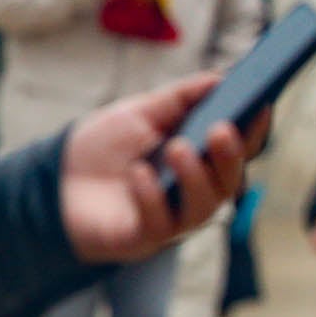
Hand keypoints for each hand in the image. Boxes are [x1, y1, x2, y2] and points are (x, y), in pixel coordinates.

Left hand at [59, 74, 264, 263]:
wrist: (55, 180)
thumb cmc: (104, 148)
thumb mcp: (141, 112)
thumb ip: (181, 98)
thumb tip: (220, 78)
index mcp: (202, 161)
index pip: (238, 148)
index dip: (253, 130)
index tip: (260, 105)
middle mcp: (196, 193)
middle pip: (229, 181)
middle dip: (230, 156)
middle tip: (221, 129)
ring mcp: (173, 218)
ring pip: (203, 206)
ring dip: (194, 177)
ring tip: (177, 149)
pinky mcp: (144, 238)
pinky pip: (160, 223)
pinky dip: (152, 197)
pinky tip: (139, 175)